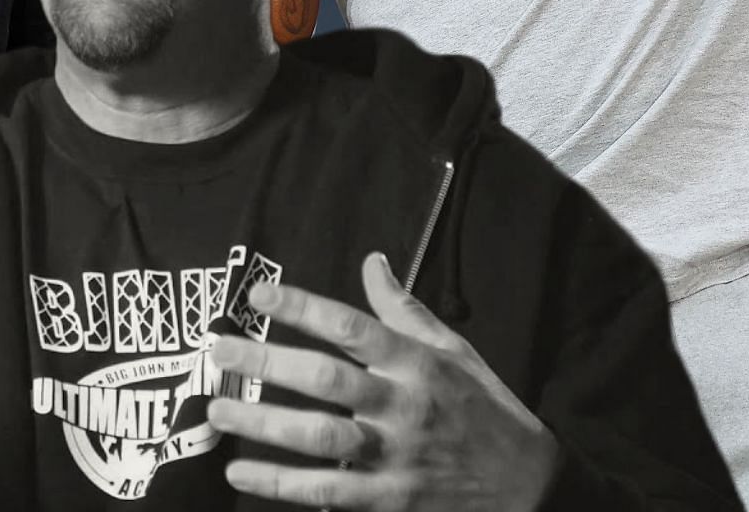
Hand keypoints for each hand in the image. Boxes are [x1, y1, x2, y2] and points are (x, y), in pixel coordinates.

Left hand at [206, 252, 558, 509]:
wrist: (530, 488)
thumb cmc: (486, 410)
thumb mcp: (454, 350)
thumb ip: (404, 310)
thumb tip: (372, 261)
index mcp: (418, 363)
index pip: (353, 327)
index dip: (305, 307)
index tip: (260, 294)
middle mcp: (404, 406)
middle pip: (327, 379)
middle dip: (268, 363)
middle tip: (220, 352)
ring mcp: (395, 458)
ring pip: (320, 438)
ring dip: (263, 425)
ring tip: (217, 411)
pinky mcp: (390, 501)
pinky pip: (328, 492)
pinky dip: (281, 485)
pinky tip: (241, 474)